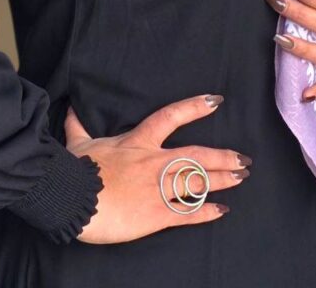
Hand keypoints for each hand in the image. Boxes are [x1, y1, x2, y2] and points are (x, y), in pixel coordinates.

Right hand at [64, 94, 249, 244]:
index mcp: (138, 141)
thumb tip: (72, 108)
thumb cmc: (77, 170)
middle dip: (223, 157)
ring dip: (223, 180)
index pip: (172, 117)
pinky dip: (207, 212)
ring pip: (199, 181)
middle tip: (244, 159)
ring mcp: (159, 188)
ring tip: (241, 178)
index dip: (195, 107)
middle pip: (198, 155)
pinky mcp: (157, 214)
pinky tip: (222, 211)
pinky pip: (188, 212)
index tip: (216, 101)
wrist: (75, 199)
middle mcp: (155, 162)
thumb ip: (79, 125)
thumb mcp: (78, 143)